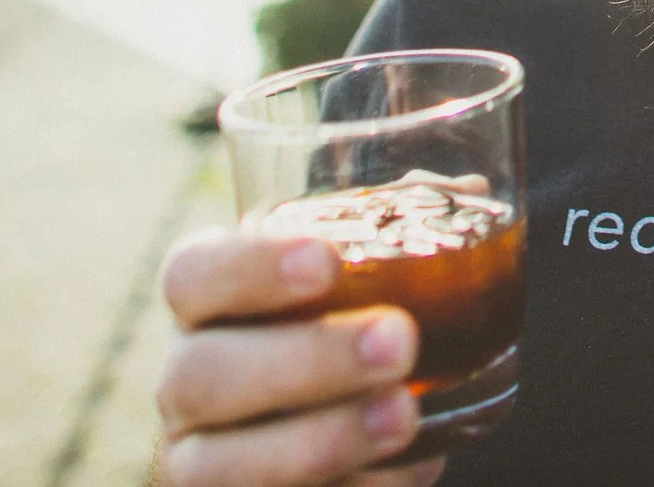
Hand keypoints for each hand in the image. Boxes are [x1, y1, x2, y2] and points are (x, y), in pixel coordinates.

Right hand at [157, 228, 445, 486]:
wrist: (330, 424)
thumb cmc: (340, 326)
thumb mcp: (357, 275)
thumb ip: (399, 230)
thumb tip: (466, 193)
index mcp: (207, 303)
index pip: (191, 275)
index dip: (248, 268)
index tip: (326, 260)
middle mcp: (187, 381)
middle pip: (204, 373)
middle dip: (305, 360)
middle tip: (398, 341)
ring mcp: (199, 459)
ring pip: (222, 463)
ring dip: (320, 439)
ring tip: (405, 414)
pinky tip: (416, 464)